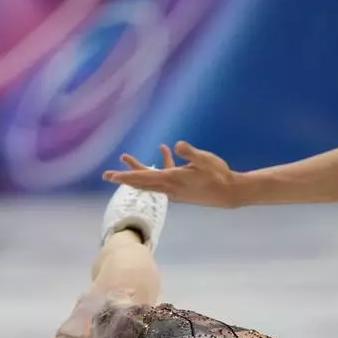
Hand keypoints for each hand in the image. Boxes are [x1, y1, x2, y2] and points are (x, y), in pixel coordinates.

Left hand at [103, 142, 240, 206]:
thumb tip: (176, 144)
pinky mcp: (180, 189)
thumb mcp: (206, 160)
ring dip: (138, 170)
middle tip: (107, 175)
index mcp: (173, 179)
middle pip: (141, 183)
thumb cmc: (219, 175)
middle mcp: (170, 187)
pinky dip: (158, 167)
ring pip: (150, 180)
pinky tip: (165, 151)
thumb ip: (191, 153)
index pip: (144, 178)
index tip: (111, 176)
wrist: (230, 193)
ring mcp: (175, 190)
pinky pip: (163, 177)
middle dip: (124, 178)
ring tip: (126, 157)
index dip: (126, 176)